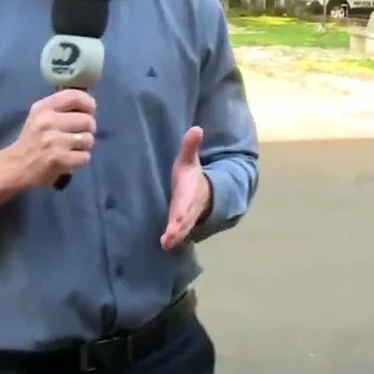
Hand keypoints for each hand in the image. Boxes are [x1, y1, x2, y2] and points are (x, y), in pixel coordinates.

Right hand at [7, 89, 97, 188]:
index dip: (89, 103)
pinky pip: (85, 156)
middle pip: (88, 120)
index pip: (75, 96)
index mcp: (43, 108)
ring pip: (88, 139)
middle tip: (80, 135)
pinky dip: (80, 159)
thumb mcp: (39, 116)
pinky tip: (70, 159)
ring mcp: (54, 141)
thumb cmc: (32, 139)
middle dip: (88, 129)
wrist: (15, 166)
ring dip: (84, 146)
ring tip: (72, 148)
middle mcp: (48, 122)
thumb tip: (88, 104)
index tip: (90, 110)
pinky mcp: (59, 159)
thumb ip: (60, 108)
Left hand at [160, 126, 212, 250]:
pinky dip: (174, 240)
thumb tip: (196, 128)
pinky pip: (179, 233)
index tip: (177, 218)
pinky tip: (166, 246)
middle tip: (169, 237)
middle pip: (185, 218)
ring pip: (183, 228)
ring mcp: (186, 218)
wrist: (207, 192)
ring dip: (176, 236)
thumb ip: (191, 146)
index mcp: (190, 191)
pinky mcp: (181, 225)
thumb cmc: (190, 176)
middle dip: (178, 227)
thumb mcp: (190, 160)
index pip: (186, 201)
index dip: (182, 210)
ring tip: (166, 244)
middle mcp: (189, 207)